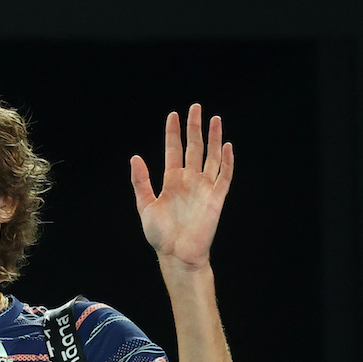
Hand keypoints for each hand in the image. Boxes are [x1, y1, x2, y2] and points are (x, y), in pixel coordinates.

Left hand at [129, 104, 233, 268]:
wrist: (177, 254)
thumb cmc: (159, 234)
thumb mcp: (145, 205)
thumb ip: (140, 181)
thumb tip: (135, 157)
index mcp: (171, 180)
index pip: (174, 150)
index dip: (173, 132)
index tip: (173, 115)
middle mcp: (189, 180)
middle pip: (194, 147)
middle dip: (195, 127)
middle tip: (196, 107)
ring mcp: (204, 187)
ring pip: (211, 156)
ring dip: (213, 138)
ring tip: (214, 119)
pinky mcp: (216, 198)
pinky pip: (225, 176)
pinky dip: (227, 161)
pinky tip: (227, 146)